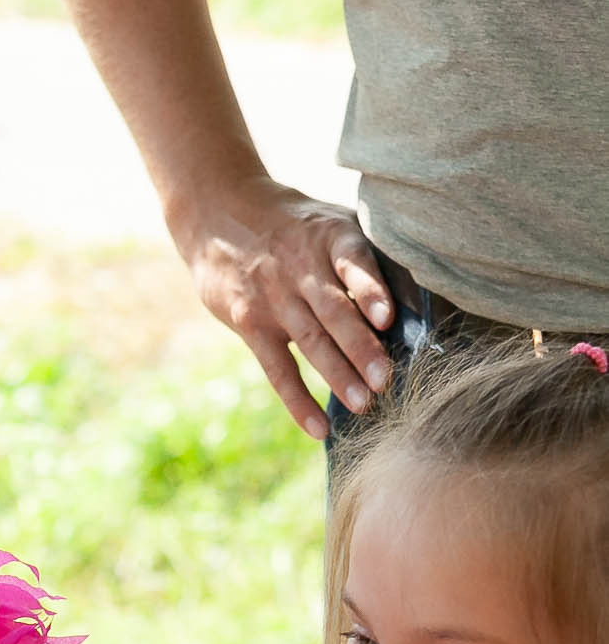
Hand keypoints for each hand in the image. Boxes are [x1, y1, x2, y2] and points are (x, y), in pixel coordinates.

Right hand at [177, 178, 393, 438]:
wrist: (220, 216)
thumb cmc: (297, 228)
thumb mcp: (336, 226)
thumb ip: (376, 262)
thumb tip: (422, 306)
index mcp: (331, 238)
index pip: (353, 264)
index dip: (371, 290)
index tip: (387, 318)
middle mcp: (300, 268)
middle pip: (333, 312)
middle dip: (361, 349)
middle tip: (386, 381)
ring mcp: (272, 298)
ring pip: (309, 342)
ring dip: (337, 376)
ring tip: (364, 405)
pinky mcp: (249, 322)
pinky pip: (277, 368)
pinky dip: (298, 399)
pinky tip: (318, 427)